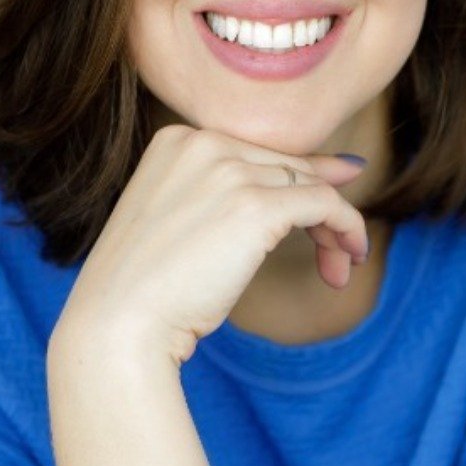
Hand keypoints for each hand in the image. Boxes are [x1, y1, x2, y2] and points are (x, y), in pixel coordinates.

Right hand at [51, 124, 369, 365]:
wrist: (116, 325)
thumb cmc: (147, 288)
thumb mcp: (185, 222)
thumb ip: (242, 189)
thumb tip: (344, 166)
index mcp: (175, 140)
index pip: (258, 155)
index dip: (294, 190)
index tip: (320, 222)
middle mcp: (201, 143)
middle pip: (288, 168)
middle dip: (319, 213)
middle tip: (337, 257)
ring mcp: (227, 171)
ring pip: (312, 185)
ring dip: (336, 227)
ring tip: (341, 265)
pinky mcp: (255, 206)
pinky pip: (325, 205)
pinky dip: (347, 228)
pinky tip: (348, 259)